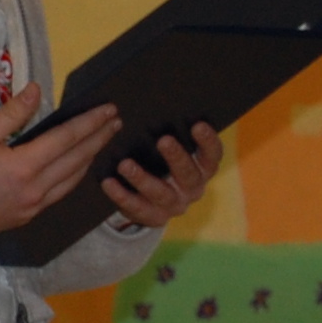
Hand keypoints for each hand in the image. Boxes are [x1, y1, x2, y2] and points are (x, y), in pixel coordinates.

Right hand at [0, 85, 122, 255]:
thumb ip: (10, 115)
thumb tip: (36, 92)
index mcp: (23, 166)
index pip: (68, 139)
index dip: (91, 122)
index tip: (109, 109)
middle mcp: (35, 189)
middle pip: (77, 159)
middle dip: (99, 138)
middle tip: (115, 121)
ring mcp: (32, 207)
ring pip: (72, 180)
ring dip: (90, 159)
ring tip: (101, 141)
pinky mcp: (25, 217)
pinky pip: (59, 194)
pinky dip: (73, 177)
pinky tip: (75, 168)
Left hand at [102, 122, 222, 230]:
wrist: (148, 201)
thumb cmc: (160, 164)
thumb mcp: (169, 153)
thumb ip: (170, 136)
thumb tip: (156, 105)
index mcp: (201, 170)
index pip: (212, 156)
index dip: (208, 142)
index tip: (197, 125)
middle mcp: (192, 189)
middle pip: (189, 174)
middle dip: (177, 157)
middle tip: (163, 140)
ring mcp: (174, 205)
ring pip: (161, 193)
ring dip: (143, 178)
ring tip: (125, 164)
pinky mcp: (153, 217)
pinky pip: (137, 208)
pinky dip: (121, 195)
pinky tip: (109, 183)